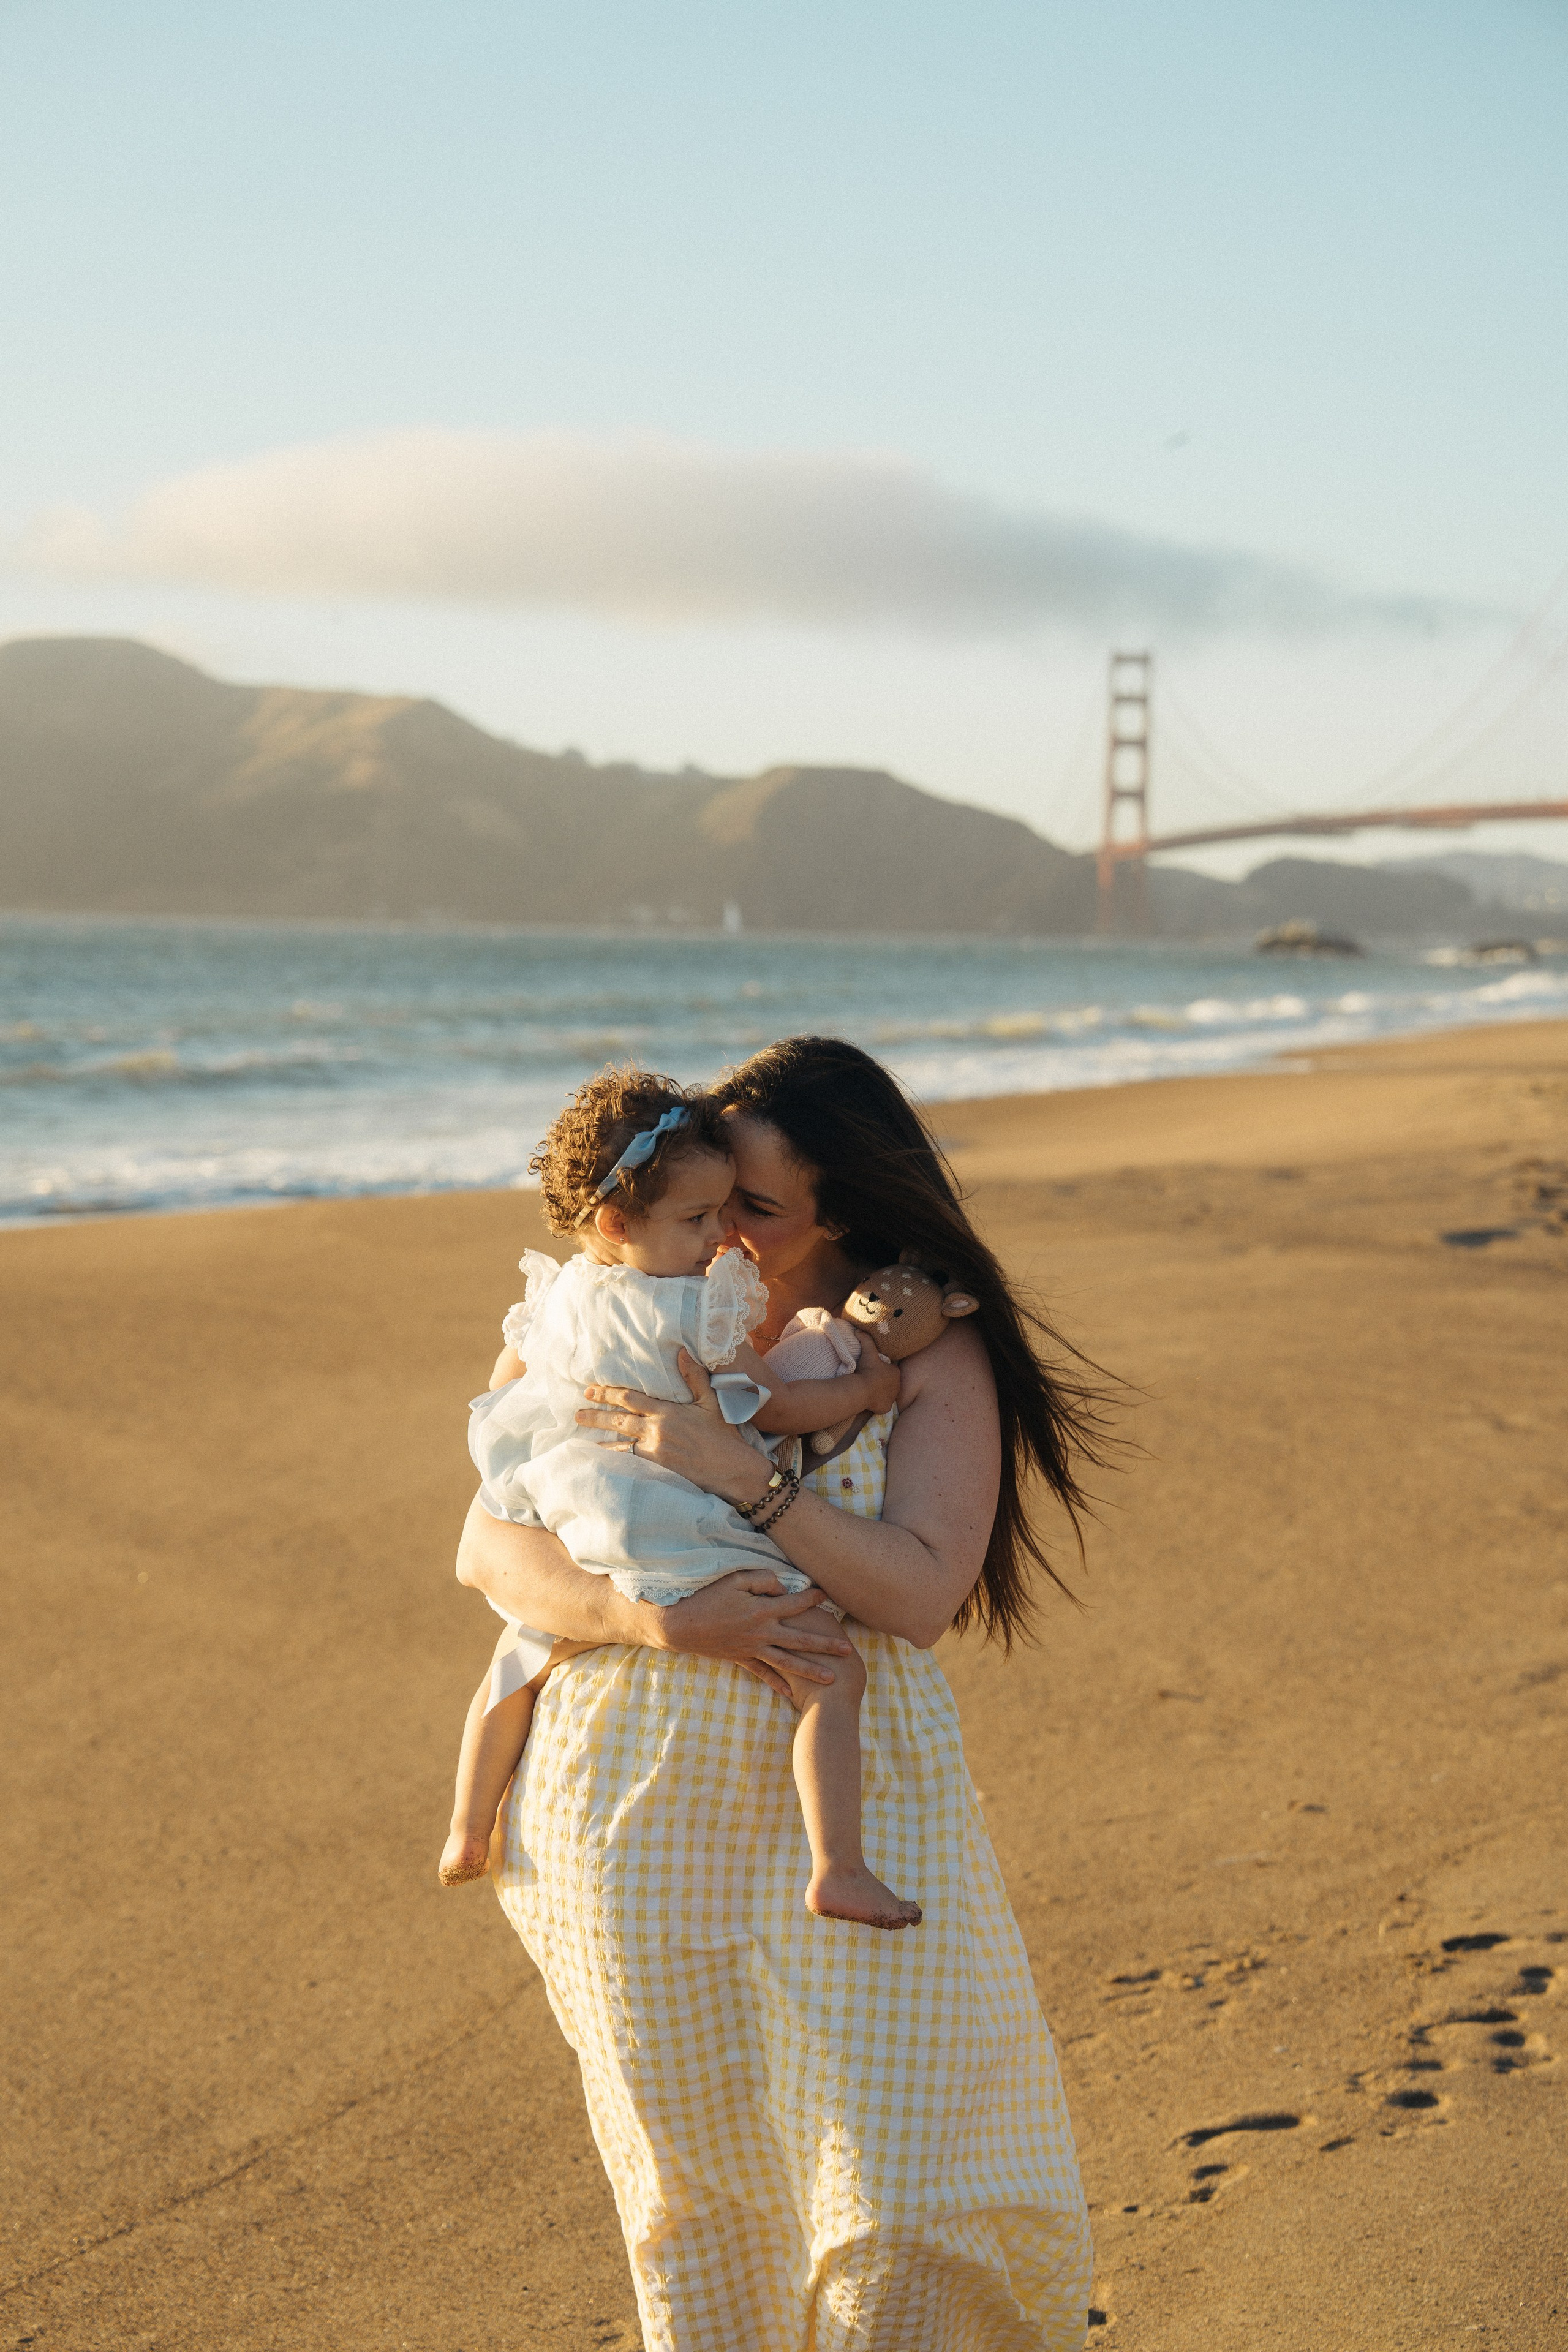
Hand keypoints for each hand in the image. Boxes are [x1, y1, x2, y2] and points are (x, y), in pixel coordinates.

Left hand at [578, 1352, 773, 1508]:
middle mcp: (658, 1430)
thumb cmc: (724, 1435)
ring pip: (620, 1443)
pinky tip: (600, 1458)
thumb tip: (682, 1351)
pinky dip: (613, 1459)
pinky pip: (628, 1462)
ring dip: (599, 1438)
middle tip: (578, 1412)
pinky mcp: (657, 1470)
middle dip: (596, 1415)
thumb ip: (695, 1377)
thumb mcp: (711, 1402)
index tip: (591, 1390)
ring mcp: (655, 1452)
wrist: (733, 1470)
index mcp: (668, 1411)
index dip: (608, 1393)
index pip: (631, 1399)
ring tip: (582, 1434)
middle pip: (619, 1420)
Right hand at [641, 1569, 852, 1697]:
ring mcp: (752, 1649)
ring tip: (831, 1678)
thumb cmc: (706, 1596)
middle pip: (800, 1640)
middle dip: (826, 1645)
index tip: (829, 1595)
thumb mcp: (735, 1579)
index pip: (795, 1604)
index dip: (813, 1598)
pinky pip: (763, 1673)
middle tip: (848, 1650)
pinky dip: (778, 1684)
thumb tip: (783, 1588)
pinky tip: (792, 1695)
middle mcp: (761, 1633)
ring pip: (788, 1662)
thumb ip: (763, 1580)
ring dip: (810, 1670)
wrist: (679, 1624)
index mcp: (762, 1611)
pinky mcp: (741, 1658)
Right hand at [851, 1331, 900, 1415]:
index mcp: (896, 1372)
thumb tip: (859, 1330)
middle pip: (890, 1383)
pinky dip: (878, 1404)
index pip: (891, 1370)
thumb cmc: (867, 1370)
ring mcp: (892, 1398)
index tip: (873, 1370)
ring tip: (870, 1390)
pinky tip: (870, 1401)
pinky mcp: (886, 1408)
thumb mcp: (868, 1352)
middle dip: (882, 1382)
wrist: (862, 1390)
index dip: (882, 1370)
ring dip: (880, 1393)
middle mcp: (898, 1386)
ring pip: (887, 1394)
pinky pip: (882, 1405)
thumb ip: (866, 1339)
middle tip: (871, 1380)